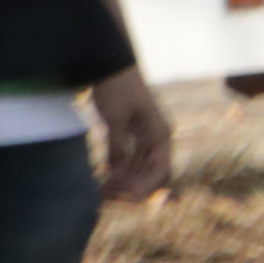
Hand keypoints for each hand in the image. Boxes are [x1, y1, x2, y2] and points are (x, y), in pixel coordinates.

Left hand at [87, 71, 172, 204]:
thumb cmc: (116, 88)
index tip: (122, 195)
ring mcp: (147, 136)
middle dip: (133, 187)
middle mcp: (158, 138)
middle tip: (108, 197)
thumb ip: (118, 146)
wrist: (111, 65)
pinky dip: (121, 170)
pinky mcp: (134, 133)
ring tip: (103, 191)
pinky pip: (132, 158)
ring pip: (141, 168)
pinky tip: (106, 176)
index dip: (143, 187)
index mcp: (159, 134)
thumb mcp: (115, 118)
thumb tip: (117, 172)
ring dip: (126, 181)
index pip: (159, 170)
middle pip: (152, 173)